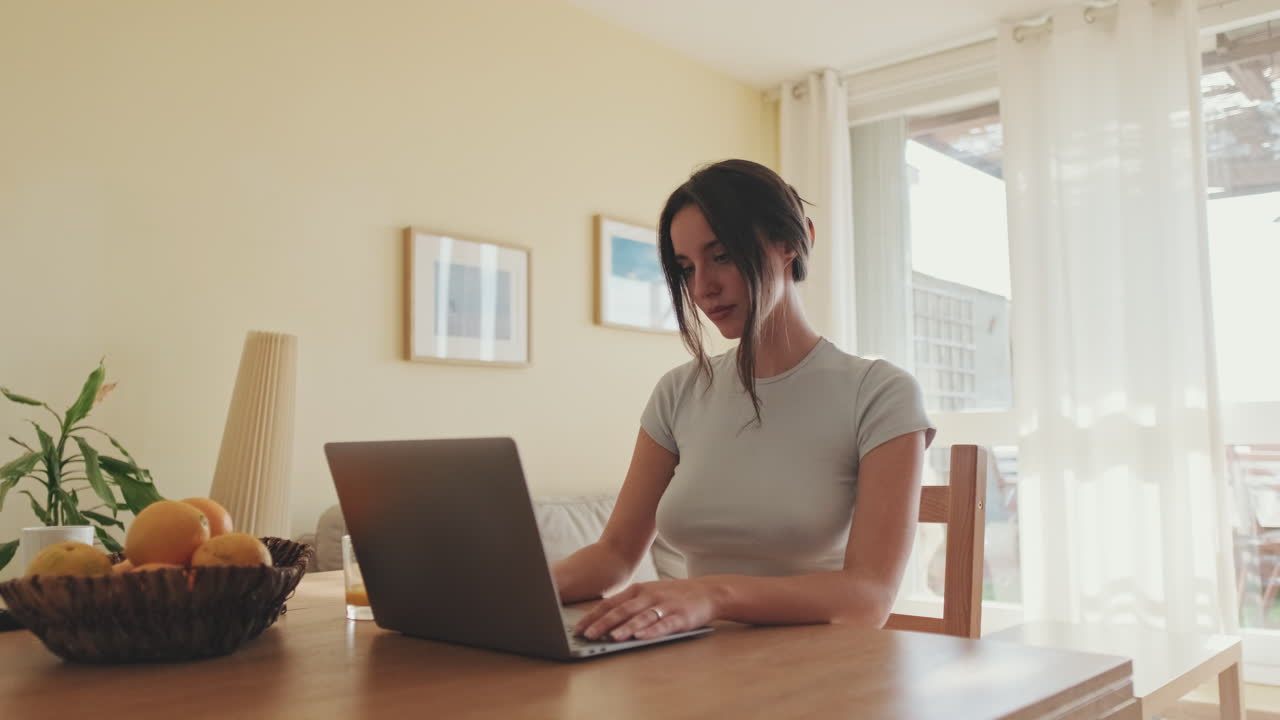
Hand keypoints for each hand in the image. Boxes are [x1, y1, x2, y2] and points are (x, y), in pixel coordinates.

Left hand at [574, 579, 718, 640]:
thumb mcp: (649, 594)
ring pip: (641, 617)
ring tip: (612, 637)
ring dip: (625, 628)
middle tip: (587, 635)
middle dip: (603, 623)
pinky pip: (664, 625)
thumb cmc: (673, 596)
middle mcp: (649, 595)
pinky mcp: (680, 617)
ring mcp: (665, 605)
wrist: (707, 591)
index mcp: (638, 590)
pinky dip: (651, 631)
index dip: (592, 616)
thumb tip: (602, 621)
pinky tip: (641, 638)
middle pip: (622, 610)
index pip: (610, 603)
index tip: (577, 628)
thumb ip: (629, 604)